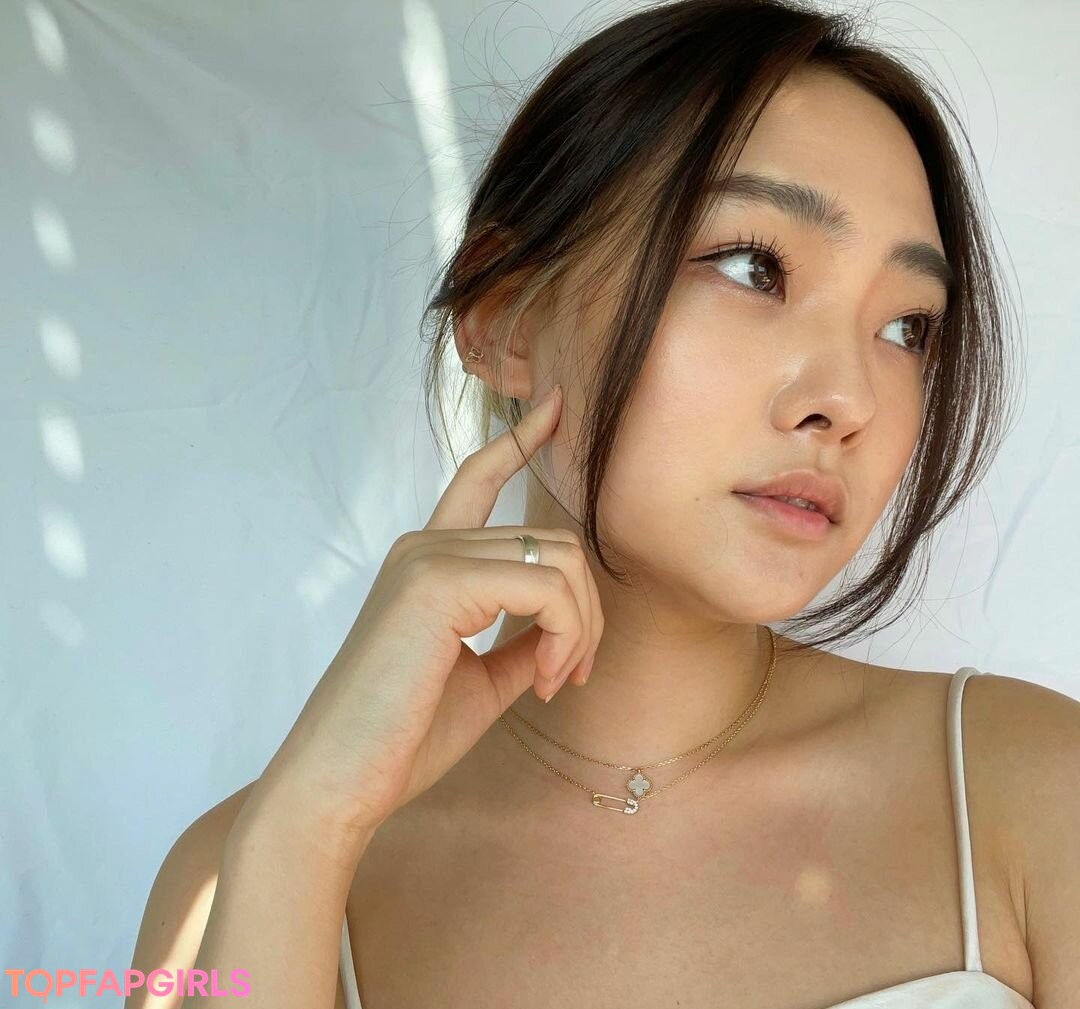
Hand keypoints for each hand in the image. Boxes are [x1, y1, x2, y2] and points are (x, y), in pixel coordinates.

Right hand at [253, 385, 603, 844]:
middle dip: (587, 610)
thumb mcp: (483, 679)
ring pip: (561, 562)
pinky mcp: (437, 584)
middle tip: (570, 673)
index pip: (477, 479)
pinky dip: (567, 635)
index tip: (555, 404)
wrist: (341, 783)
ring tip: (555, 681)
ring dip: (581, 627)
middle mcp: (425, 545)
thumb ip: (523, 640)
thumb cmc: (403, 738)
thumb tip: (569, 627)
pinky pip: (547, 589)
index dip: (519, 438)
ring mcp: (428, 558)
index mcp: (428, 560)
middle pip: (555, 542)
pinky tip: (544, 681)